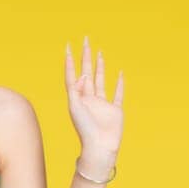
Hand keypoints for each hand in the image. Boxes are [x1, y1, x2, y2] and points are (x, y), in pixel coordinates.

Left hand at [65, 36, 123, 163]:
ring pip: (100, 80)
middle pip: (87, 72)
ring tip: (99, 53)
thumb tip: (83, 75)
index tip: (68, 47)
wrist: (99, 147)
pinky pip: (118, 94)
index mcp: (77, 99)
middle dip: (86, 57)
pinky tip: (120, 74)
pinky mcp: (115, 110)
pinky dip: (120, 84)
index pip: (72, 76)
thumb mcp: (76, 107)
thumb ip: (76, 90)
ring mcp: (102, 104)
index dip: (70, 62)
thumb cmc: (84, 130)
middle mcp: (89, 99)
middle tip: (85, 40)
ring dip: (99, 66)